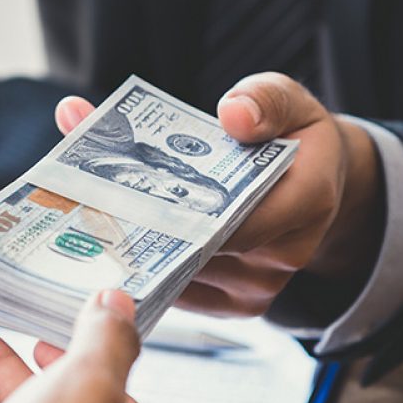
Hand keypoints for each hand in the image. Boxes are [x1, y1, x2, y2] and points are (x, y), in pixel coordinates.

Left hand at [55, 72, 383, 318]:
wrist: (314, 177)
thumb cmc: (293, 134)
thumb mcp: (285, 99)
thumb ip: (263, 99)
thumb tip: (233, 114)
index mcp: (308, 200)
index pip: (241, 220)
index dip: (184, 214)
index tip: (129, 197)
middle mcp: (288, 254)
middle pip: (204, 251)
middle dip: (148, 228)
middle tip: (88, 205)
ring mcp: (262, 286)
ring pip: (188, 277)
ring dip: (142, 250)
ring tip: (90, 218)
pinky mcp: (239, 304)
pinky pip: (186, 294)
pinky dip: (151, 269)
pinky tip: (111, 245)